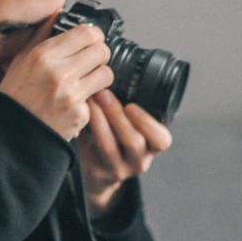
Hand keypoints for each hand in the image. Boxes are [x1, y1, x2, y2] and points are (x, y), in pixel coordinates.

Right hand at [0, 19, 113, 139]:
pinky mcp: (80, 113)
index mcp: (44, 55)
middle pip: (102, 51)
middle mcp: (59, 73)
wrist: (14, 132)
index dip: (94, 36)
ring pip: (106, 74)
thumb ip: (42, 34)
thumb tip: (59, 12)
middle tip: (91, 61)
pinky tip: (73, 102)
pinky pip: (97, 99)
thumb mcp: (21, 59)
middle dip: (99, 55)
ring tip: (86, 80)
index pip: (87, 33)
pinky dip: (89, 100)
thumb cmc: (17, 94)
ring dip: (100, 76)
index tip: (91, 41)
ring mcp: (72, 94)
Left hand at [78, 89, 172, 217]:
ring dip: (99, 119)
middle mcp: (140, 160)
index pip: (162, 139)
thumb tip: (120, 69)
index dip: (148, 124)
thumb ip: (132, 106)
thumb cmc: (119, 136)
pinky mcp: (98, 171)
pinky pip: (90, 150)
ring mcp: (119, 168)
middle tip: (103, 92)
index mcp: (154, 146)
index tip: (132, 106)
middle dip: (117, 116)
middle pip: (134, 142)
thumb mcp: (133, 124)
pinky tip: (79, 112)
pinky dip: (85, 128)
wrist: (101, 169)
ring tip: (90, 98)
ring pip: (109, 147)